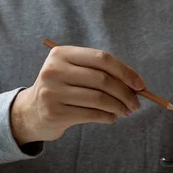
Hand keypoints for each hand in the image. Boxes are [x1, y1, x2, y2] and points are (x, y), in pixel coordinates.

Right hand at [11, 46, 145, 144]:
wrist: (31, 112)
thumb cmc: (63, 90)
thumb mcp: (75, 73)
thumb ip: (101, 73)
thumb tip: (136, 85)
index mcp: (62, 54)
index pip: (102, 59)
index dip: (126, 72)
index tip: (141, 85)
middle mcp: (55, 70)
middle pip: (103, 80)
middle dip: (125, 93)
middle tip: (136, 104)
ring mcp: (53, 92)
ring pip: (99, 99)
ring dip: (119, 107)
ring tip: (126, 111)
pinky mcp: (55, 112)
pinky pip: (92, 114)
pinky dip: (107, 117)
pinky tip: (111, 117)